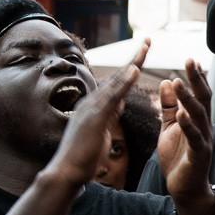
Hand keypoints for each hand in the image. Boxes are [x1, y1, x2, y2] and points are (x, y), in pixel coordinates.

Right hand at [46, 42, 146, 188]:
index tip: (143, 54)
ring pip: (116, 81)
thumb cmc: (83, 158)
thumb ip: (109, 116)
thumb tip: (118, 103)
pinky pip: (113, 96)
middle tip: (149, 40)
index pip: (117, 83)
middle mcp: (92, 102)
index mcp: (95, 106)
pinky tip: (135, 69)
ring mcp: (92, 108)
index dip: (130, 68)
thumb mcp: (101, 131)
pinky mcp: (94, 117)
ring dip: (132, 63)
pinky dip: (124, 81)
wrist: (66, 174)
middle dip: (134, 58)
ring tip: (146, 46)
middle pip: (118, 76)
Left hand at [157, 59, 214, 206]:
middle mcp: (204, 127)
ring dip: (188, 98)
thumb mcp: (169, 128)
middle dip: (196, 80)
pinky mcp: (199, 154)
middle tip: (190, 61)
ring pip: (198, 115)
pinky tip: (180, 114)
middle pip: (203, 99)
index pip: (199, 94)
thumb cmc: (178, 159)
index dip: (196, 78)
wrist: (184, 189)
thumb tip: (168, 81)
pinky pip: (194, 137)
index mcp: (197, 121)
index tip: (190, 60)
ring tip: (179, 82)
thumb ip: (169, 107)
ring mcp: (204, 140)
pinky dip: (187, 125)